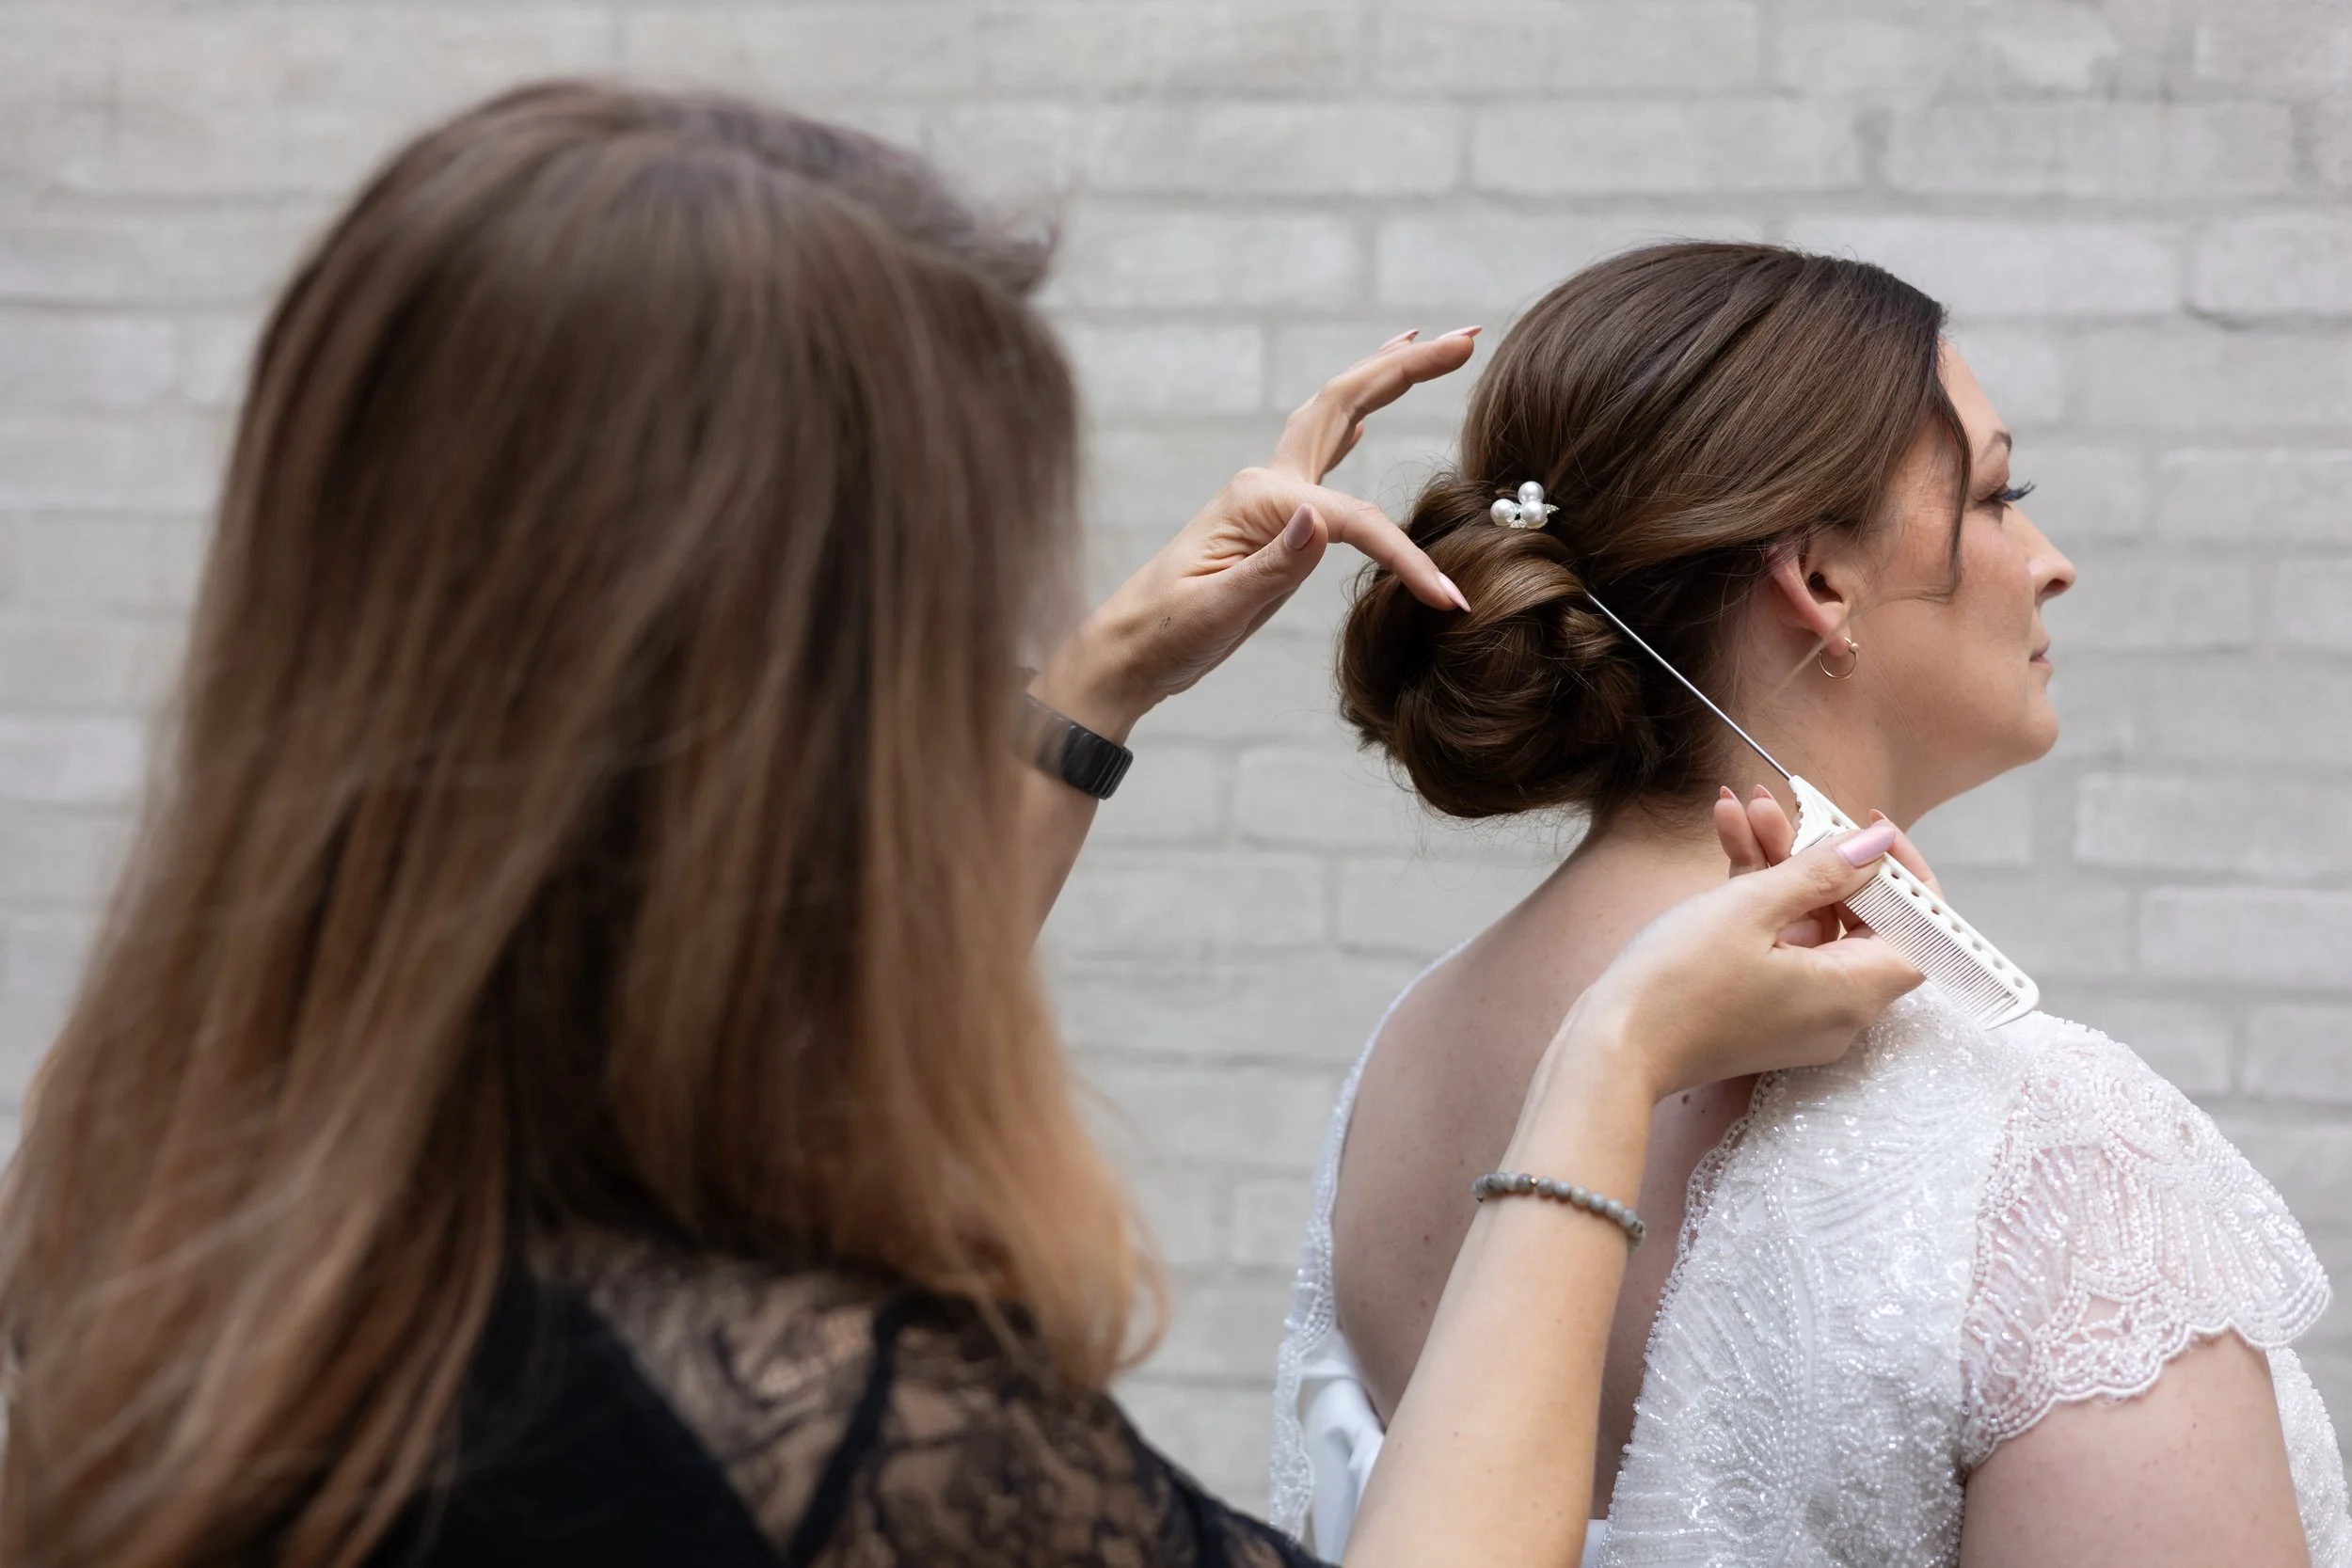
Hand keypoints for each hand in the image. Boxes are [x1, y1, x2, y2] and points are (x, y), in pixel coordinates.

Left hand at [1032, 329, 1477, 738]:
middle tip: (1467, 339)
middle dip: (1407, 369)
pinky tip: (1369, 420)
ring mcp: (1267, 494)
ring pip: (1334, 416)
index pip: (1355, 520)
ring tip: (1426, 346)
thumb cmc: (1166, 633)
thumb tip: (1319, 519)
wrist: (1127, 651)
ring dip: (1382, 378)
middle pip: (1345, 402)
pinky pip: (1321, 455)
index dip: (1406, 557)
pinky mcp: (1269, 516)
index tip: (1447, 598)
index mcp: (1259, 501)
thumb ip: (1272, 564)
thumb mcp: (1218, 609)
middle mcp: (1265, 484)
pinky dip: (1352, 427)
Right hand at [1530, 828, 1926, 1118]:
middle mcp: (1837, 1010)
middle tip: (1786, 809)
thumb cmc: (1678, 984)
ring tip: (1742, 808)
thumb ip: (1822, 871)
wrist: (1611, 1048)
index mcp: (1852, 993)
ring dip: (1781, 864)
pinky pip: (1778, 942)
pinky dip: (1758, 896)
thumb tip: (1876, 845)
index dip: (1906, 877)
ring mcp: (1799, 1011)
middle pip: (1858, 919)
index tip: (1870, 832)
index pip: (1920, 933)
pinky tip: (1727, 837)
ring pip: (1810, 922)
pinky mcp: (1762, 1007)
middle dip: (1822, 855)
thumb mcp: (1749, 909)